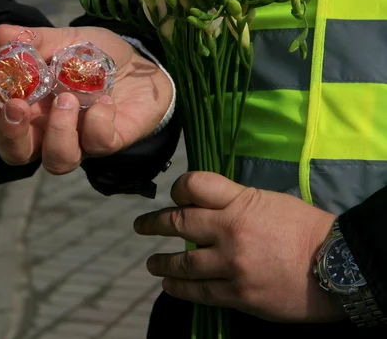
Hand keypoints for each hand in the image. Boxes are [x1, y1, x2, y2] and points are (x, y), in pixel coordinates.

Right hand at [0, 24, 173, 174]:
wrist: (140, 62)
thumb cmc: (92, 55)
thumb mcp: (64, 39)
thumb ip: (34, 40)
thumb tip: (1, 33)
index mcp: (27, 107)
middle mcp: (46, 131)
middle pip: (16, 154)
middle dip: (11, 134)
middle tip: (17, 106)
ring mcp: (79, 140)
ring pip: (57, 160)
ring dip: (57, 131)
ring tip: (67, 99)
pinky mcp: (109, 142)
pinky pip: (98, 144)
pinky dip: (98, 121)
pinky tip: (105, 100)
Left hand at [133, 172, 344, 322]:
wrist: (339, 266)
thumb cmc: (307, 229)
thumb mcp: (270, 201)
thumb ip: (235, 202)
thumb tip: (206, 206)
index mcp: (240, 202)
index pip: (194, 184)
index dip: (178, 189)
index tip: (173, 197)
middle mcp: (230, 231)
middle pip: (178, 223)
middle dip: (153, 224)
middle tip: (139, 227)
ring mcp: (232, 265)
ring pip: (183, 263)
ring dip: (162, 262)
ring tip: (152, 264)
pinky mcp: (240, 294)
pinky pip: (200, 293)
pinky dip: (180, 289)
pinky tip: (170, 287)